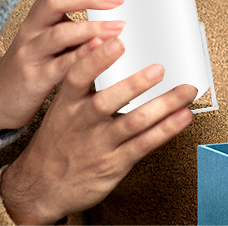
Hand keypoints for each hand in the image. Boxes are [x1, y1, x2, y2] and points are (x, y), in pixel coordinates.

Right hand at [0, 0, 126, 133]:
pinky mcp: (36, 77)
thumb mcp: (50, 37)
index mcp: (39, 15)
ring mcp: (32, 53)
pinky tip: (101, 51)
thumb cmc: (34, 63)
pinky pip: (60, 65)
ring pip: (58, 34)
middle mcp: (32, 29)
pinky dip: (81, 56)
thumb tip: (113, 7)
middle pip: (55, 1)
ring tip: (118, 26)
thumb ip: (75, 23)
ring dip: (91, 27)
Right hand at [0, 37, 196, 222]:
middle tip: (158, 69)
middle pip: (108, 101)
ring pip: (134, 123)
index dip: (96, 59)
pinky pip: (144, 145)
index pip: (78, 77)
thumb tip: (100, 42)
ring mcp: (100, 144)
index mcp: (67, 104)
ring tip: (185, 90)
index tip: (116, 41)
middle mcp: (83, 123)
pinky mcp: (114, 164)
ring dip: (163, 105)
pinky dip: (166, 130)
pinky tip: (182, 117)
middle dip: (134, 84)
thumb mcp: (60, 108)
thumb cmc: (57, 141)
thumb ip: (82, 79)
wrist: (42, 186)